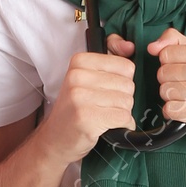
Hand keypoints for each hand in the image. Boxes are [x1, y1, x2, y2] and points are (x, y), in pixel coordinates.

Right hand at [43, 35, 137, 161]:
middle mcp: (78, 77)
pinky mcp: (87, 118)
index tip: (106, 90)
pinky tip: (109, 126)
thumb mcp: (89, 77)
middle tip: (104, 106)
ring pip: (127, 102)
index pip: (126, 66)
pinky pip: (123, 117)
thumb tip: (130, 47)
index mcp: (79, 61)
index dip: (122, 82)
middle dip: (122, 99)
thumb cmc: (76, 108)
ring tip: (104, 116)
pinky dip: (123, 125)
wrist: (55, 139)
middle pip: (128, 85)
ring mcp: (80, 97)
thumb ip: (111, 57)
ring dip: (122, 113)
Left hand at [147, 28, 185, 143]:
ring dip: (170, 97)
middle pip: (164, 72)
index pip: (168, 52)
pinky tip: (185, 108)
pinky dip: (173, 111)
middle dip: (168, 80)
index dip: (168, 62)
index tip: (180, 68)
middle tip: (185, 85)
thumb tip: (152, 47)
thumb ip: (179, 43)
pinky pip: (170, 109)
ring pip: (165, 91)